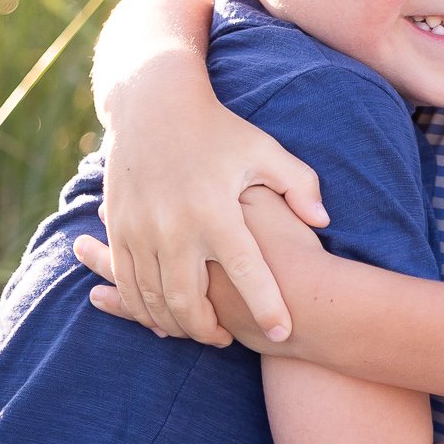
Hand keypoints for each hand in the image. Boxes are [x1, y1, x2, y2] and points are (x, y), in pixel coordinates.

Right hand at [82, 93, 327, 346]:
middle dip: (210, 332)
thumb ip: (299, 185)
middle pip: (190, 302)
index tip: (283, 333)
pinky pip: (128, 284)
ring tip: (203, 330)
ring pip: (155, 301)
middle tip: (231, 339)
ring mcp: (141, 231)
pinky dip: (145, 308)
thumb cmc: (218, 128)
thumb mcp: (264, 149)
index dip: (267, 306)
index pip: (247, 271)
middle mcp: (176, 227)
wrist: (152, 104)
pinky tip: (165, 316)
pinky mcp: (119, 230)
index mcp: (217, 210)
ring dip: (177, 326)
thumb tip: (324, 222)